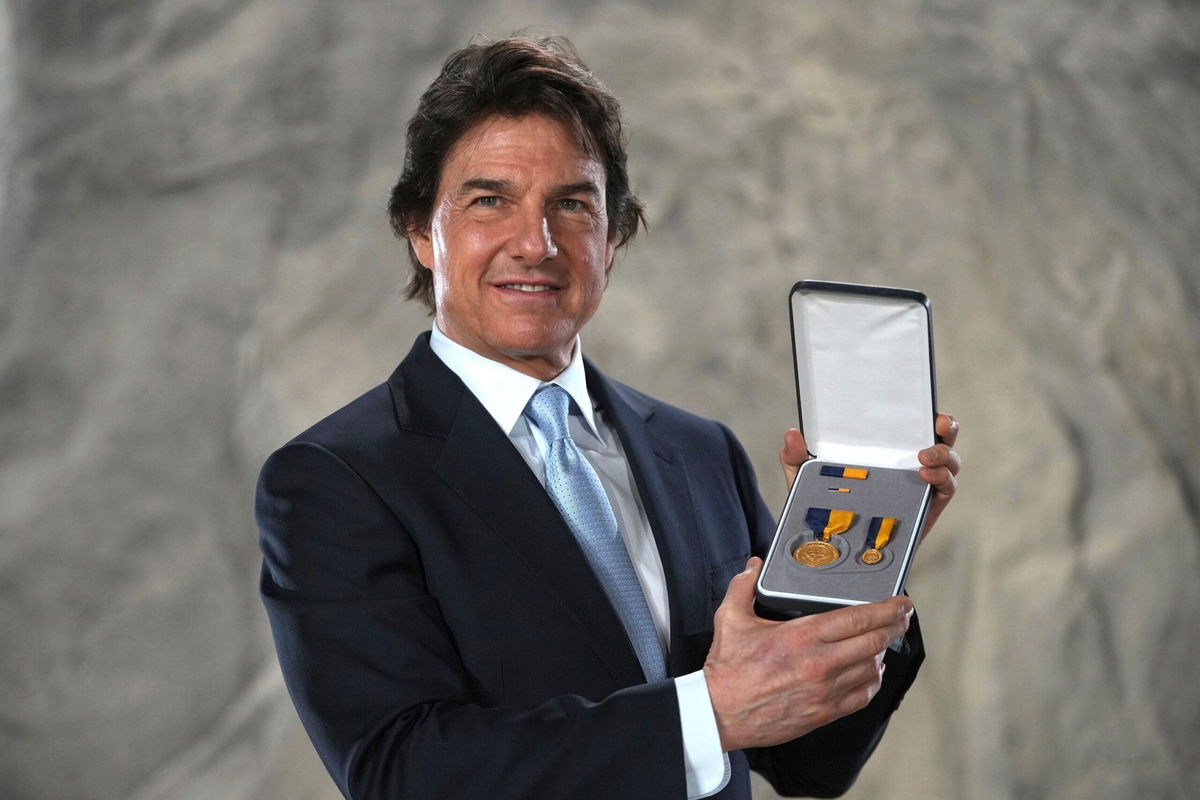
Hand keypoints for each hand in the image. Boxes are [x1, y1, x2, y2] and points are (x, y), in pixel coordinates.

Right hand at [703, 558, 911, 750]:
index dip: (886, 609)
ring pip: (872, 668)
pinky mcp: (824, 713)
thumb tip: (753, 566)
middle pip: (873, 641)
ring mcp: (825, 691)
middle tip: (902, 617)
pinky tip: (870, 671)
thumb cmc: (728, 669)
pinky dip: (872, 681)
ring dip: (882, 652)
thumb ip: (743, 587)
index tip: (901, 602)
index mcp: (801, 636)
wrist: (721, 714)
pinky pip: (862, 696)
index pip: (857, 618)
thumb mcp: (730, 619)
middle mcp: (819, 663)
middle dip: (894, 626)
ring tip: (883, 641)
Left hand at [778, 414, 960, 539]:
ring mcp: (922, 484)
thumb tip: (792, 433)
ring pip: (950, 462)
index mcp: (886, 449)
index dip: (924, 411)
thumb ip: (795, 457)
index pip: (911, 424)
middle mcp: (909, 462)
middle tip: (936, 424)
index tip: (926, 404)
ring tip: (924, 458)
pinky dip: (942, 479)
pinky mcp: (928, 506)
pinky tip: (925, 476)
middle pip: (941, 437)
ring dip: (944, 455)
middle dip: (946, 426)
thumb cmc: (824, 507)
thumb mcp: (805, 479)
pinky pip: (947, 488)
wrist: (835, 548)